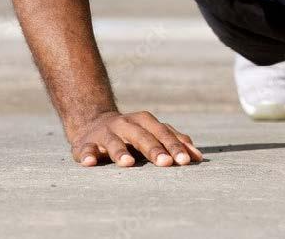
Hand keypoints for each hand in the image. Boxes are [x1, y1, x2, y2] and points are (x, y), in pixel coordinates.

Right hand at [69, 110, 203, 166]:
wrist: (94, 123)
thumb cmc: (133, 133)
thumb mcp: (153, 133)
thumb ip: (175, 142)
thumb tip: (199, 157)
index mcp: (145, 121)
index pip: (163, 133)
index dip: (175, 146)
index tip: (186, 161)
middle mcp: (126, 123)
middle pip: (142, 136)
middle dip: (155, 150)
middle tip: (167, 163)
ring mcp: (105, 133)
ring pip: (114, 142)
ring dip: (121, 152)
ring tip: (128, 163)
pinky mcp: (86, 143)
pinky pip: (86, 149)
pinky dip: (88, 155)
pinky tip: (90, 162)